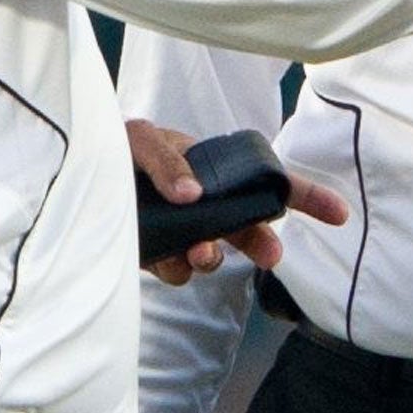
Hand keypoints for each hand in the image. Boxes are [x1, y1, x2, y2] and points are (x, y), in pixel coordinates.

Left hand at [126, 119, 349, 286]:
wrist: (73, 183)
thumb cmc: (113, 148)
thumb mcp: (139, 140)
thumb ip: (168, 160)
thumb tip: (193, 196)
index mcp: (213, 169)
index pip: (268, 181)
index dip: (306, 197)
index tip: (339, 214)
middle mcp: (205, 203)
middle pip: (250, 228)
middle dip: (263, 244)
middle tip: (271, 256)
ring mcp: (183, 232)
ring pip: (214, 255)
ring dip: (213, 258)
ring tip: (199, 253)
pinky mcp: (159, 256)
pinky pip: (178, 272)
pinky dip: (174, 268)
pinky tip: (160, 256)